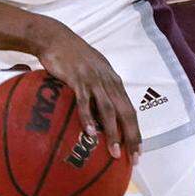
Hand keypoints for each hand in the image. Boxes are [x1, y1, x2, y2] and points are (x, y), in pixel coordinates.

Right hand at [35, 21, 140, 160]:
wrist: (56, 38)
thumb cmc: (74, 57)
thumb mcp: (94, 72)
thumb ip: (101, 89)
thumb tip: (102, 112)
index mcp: (114, 82)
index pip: (130, 110)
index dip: (136, 131)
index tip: (138, 151)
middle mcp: (108, 82)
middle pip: (125, 113)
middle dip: (131, 137)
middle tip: (133, 157)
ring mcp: (94, 80)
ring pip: (108, 110)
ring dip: (113, 133)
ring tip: (114, 152)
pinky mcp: (77, 79)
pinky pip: (85, 102)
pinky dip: (89, 118)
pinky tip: (91, 133)